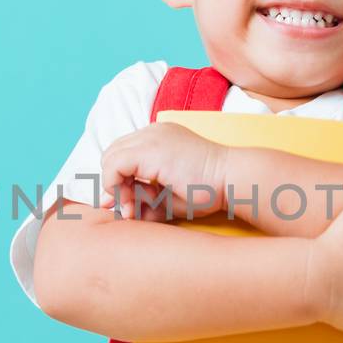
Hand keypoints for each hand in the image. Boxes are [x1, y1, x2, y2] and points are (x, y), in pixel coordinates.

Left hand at [99, 122, 228, 220]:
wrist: (232, 180)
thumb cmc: (209, 191)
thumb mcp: (168, 197)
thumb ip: (143, 199)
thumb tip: (115, 208)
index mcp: (159, 138)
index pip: (124, 154)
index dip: (118, 180)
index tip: (127, 205)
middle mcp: (152, 132)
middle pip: (112, 154)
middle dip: (114, 183)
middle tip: (129, 209)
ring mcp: (151, 137)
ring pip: (109, 158)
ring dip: (115, 187)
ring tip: (133, 209)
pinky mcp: (149, 149)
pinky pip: (114, 165)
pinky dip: (115, 185)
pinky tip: (132, 203)